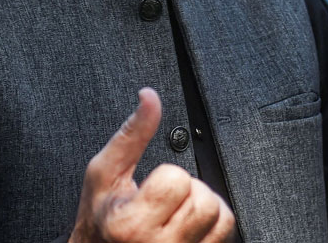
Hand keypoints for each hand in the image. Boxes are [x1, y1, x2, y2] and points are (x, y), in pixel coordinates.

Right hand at [68, 88, 235, 242]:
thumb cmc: (100, 218)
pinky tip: (189, 221)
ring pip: (220, 215)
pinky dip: (214, 221)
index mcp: (132, 224)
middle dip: (187, 190)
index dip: (166, 175)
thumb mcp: (104, 172)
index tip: (149, 187)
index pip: (177, 180)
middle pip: (203, 199)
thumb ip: (131, 133)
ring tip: (176, 210)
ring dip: (203, 204)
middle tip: (162, 200)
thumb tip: (149, 97)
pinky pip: (226, 232)